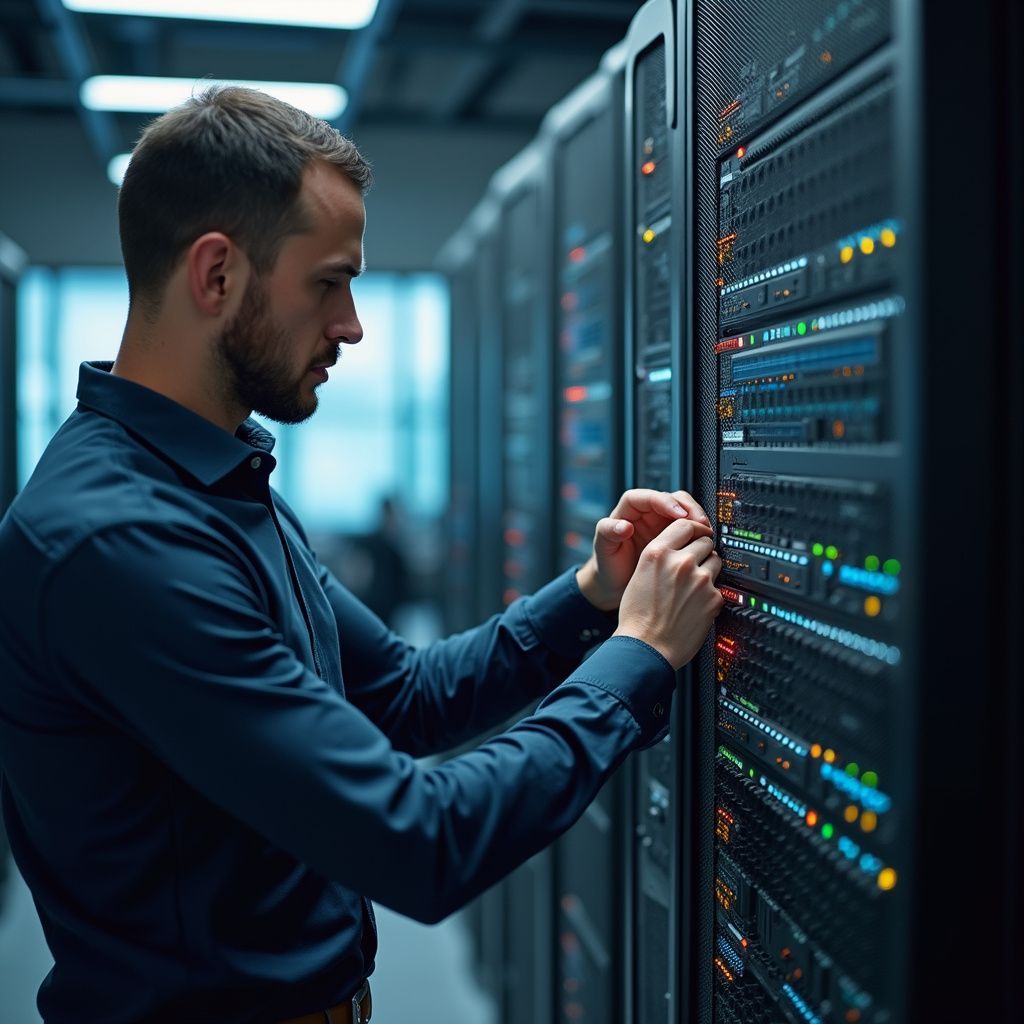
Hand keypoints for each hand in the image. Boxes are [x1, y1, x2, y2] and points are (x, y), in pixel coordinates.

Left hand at [575, 489, 711, 611]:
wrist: (615, 584)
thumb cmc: (607, 564)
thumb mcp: (604, 549)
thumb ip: (608, 533)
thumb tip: (624, 526)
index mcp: (629, 510)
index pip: (648, 497)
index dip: (665, 502)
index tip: (678, 514)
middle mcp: (648, 513)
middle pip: (672, 498)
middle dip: (688, 507)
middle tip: (700, 522)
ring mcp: (662, 524)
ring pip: (684, 511)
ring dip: (697, 518)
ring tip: (706, 532)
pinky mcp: (674, 537)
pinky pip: (690, 528)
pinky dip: (698, 533)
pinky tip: (704, 542)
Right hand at [612, 517, 723, 668]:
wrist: (646, 647)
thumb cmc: (638, 616)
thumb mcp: (640, 574)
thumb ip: (661, 557)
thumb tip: (679, 547)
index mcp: (657, 553)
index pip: (685, 524)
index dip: (694, 528)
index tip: (698, 533)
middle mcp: (679, 562)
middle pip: (705, 540)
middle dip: (702, 549)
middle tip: (695, 562)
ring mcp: (699, 579)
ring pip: (716, 560)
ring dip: (709, 568)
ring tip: (694, 585)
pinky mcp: (713, 598)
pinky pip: (719, 586)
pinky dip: (711, 593)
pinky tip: (696, 604)